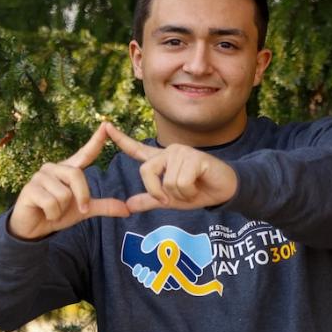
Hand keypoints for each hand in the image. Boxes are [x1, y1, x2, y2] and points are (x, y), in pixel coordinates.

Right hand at [8, 122, 130, 239]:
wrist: (33, 228)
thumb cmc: (57, 214)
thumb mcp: (83, 210)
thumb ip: (103, 206)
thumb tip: (127, 210)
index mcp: (67, 170)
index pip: (84, 153)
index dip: (95, 141)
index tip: (106, 126)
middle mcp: (53, 168)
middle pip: (77, 175)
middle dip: (82, 197)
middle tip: (79, 210)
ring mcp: (40, 177)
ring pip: (64, 193)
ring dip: (62, 209)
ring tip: (53, 211)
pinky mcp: (29, 189)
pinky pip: (51, 203)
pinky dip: (52, 214)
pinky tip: (44, 213)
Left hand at [104, 123, 238, 212]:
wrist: (226, 190)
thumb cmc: (199, 192)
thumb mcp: (171, 200)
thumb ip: (150, 201)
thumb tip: (128, 206)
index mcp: (162, 160)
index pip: (137, 149)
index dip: (120, 139)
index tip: (105, 125)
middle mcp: (170, 152)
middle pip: (146, 172)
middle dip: (158, 192)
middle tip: (176, 196)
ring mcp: (182, 152)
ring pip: (166, 183)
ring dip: (180, 195)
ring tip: (193, 188)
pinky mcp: (195, 158)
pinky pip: (180, 183)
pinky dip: (189, 192)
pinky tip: (199, 186)